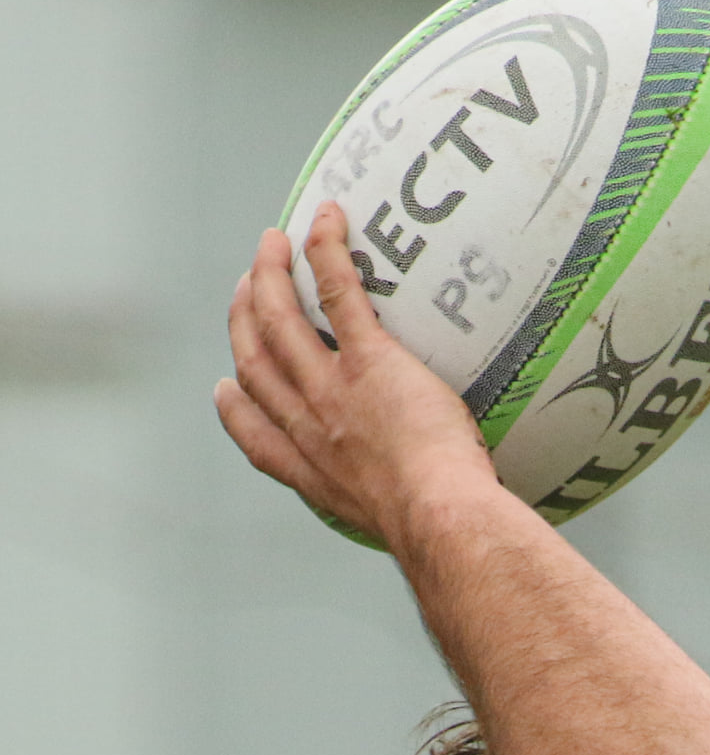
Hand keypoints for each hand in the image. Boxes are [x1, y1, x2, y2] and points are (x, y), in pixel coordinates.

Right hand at [215, 206, 496, 548]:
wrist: (440, 519)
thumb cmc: (434, 532)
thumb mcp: (395, 527)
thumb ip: (389, 505)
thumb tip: (428, 509)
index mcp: (314, 475)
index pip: (258, 436)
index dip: (235, 406)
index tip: (225, 388)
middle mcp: (310, 428)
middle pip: (256, 361)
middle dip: (243, 317)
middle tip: (249, 287)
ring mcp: (332, 390)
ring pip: (280, 318)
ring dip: (270, 274)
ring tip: (273, 243)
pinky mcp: (369, 360)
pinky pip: (337, 293)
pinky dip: (325, 252)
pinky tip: (325, 223)